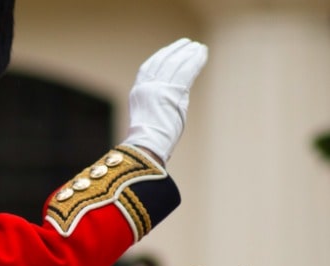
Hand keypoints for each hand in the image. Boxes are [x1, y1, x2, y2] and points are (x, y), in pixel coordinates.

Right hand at [122, 38, 207, 164]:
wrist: (147, 146)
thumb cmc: (150, 140)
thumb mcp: (153, 115)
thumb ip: (164, 100)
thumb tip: (181, 93)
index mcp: (138, 91)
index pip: (149, 67)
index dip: (161, 56)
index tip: (171, 50)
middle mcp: (146, 86)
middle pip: (162, 61)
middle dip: (175, 51)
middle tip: (188, 43)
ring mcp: (158, 88)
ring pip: (175, 63)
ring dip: (188, 53)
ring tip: (198, 47)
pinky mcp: (173, 92)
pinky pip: (187, 70)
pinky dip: (196, 60)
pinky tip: (202, 53)